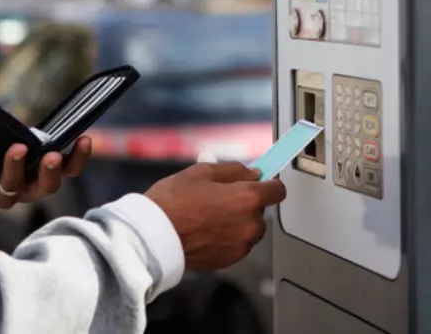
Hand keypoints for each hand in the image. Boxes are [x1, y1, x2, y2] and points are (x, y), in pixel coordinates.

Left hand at [0, 135, 92, 207]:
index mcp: (37, 170)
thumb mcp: (4, 131)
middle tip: (52, 156)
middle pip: (47, 187)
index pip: (67, 170)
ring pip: (15, 187)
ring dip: (17, 167)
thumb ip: (18, 129)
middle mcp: (24, 186)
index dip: (78, 158)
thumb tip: (24, 125)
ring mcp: (0, 194)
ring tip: (16, 148)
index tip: (85, 139)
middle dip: (51, 172)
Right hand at [145, 163, 286, 270]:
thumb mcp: (202, 172)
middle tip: (222, 196)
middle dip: (247, 202)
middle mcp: (249, 224)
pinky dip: (228, 236)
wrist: (152, 237)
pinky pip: (237, 243)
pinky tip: (207, 229)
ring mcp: (240, 245)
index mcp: (247, 198)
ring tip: (210, 214)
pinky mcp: (229, 260)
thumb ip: (234, 170)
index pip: (278, 190)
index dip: (269, 183)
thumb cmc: (172, 204)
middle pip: (261, 210)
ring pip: (249, 228)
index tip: (263, 181)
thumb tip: (253, 173)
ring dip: (238, 221)